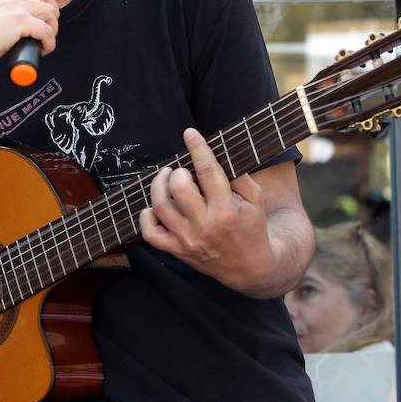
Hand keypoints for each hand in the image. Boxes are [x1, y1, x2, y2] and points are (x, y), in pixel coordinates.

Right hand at [0, 0, 57, 63]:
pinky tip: (44, 49)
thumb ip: (6, 8)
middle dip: (53, 10)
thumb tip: (22, 20)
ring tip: (46, 39)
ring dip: (53, 27)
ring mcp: (18, 7)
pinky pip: (46, 31)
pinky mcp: (22, 22)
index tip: (47, 4)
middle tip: (50, 25)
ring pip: (50, 12)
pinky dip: (49, 42)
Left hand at [138, 127, 271, 291]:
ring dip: (158, 185)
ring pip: (160, 206)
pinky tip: (156, 207)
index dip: (197, 148)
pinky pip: (150, 233)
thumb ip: (236, 175)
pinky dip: (146, 215)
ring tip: (165, 178)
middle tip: (181, 170)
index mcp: (227, 210)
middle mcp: (205, 226)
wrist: (249, 267)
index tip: (190, 134)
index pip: (208, 171)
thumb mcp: (254, 199)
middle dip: (177, 172)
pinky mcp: (177, 250)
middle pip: (179, 188)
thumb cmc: (250, 226)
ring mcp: (188, 240)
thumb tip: (211, 154)